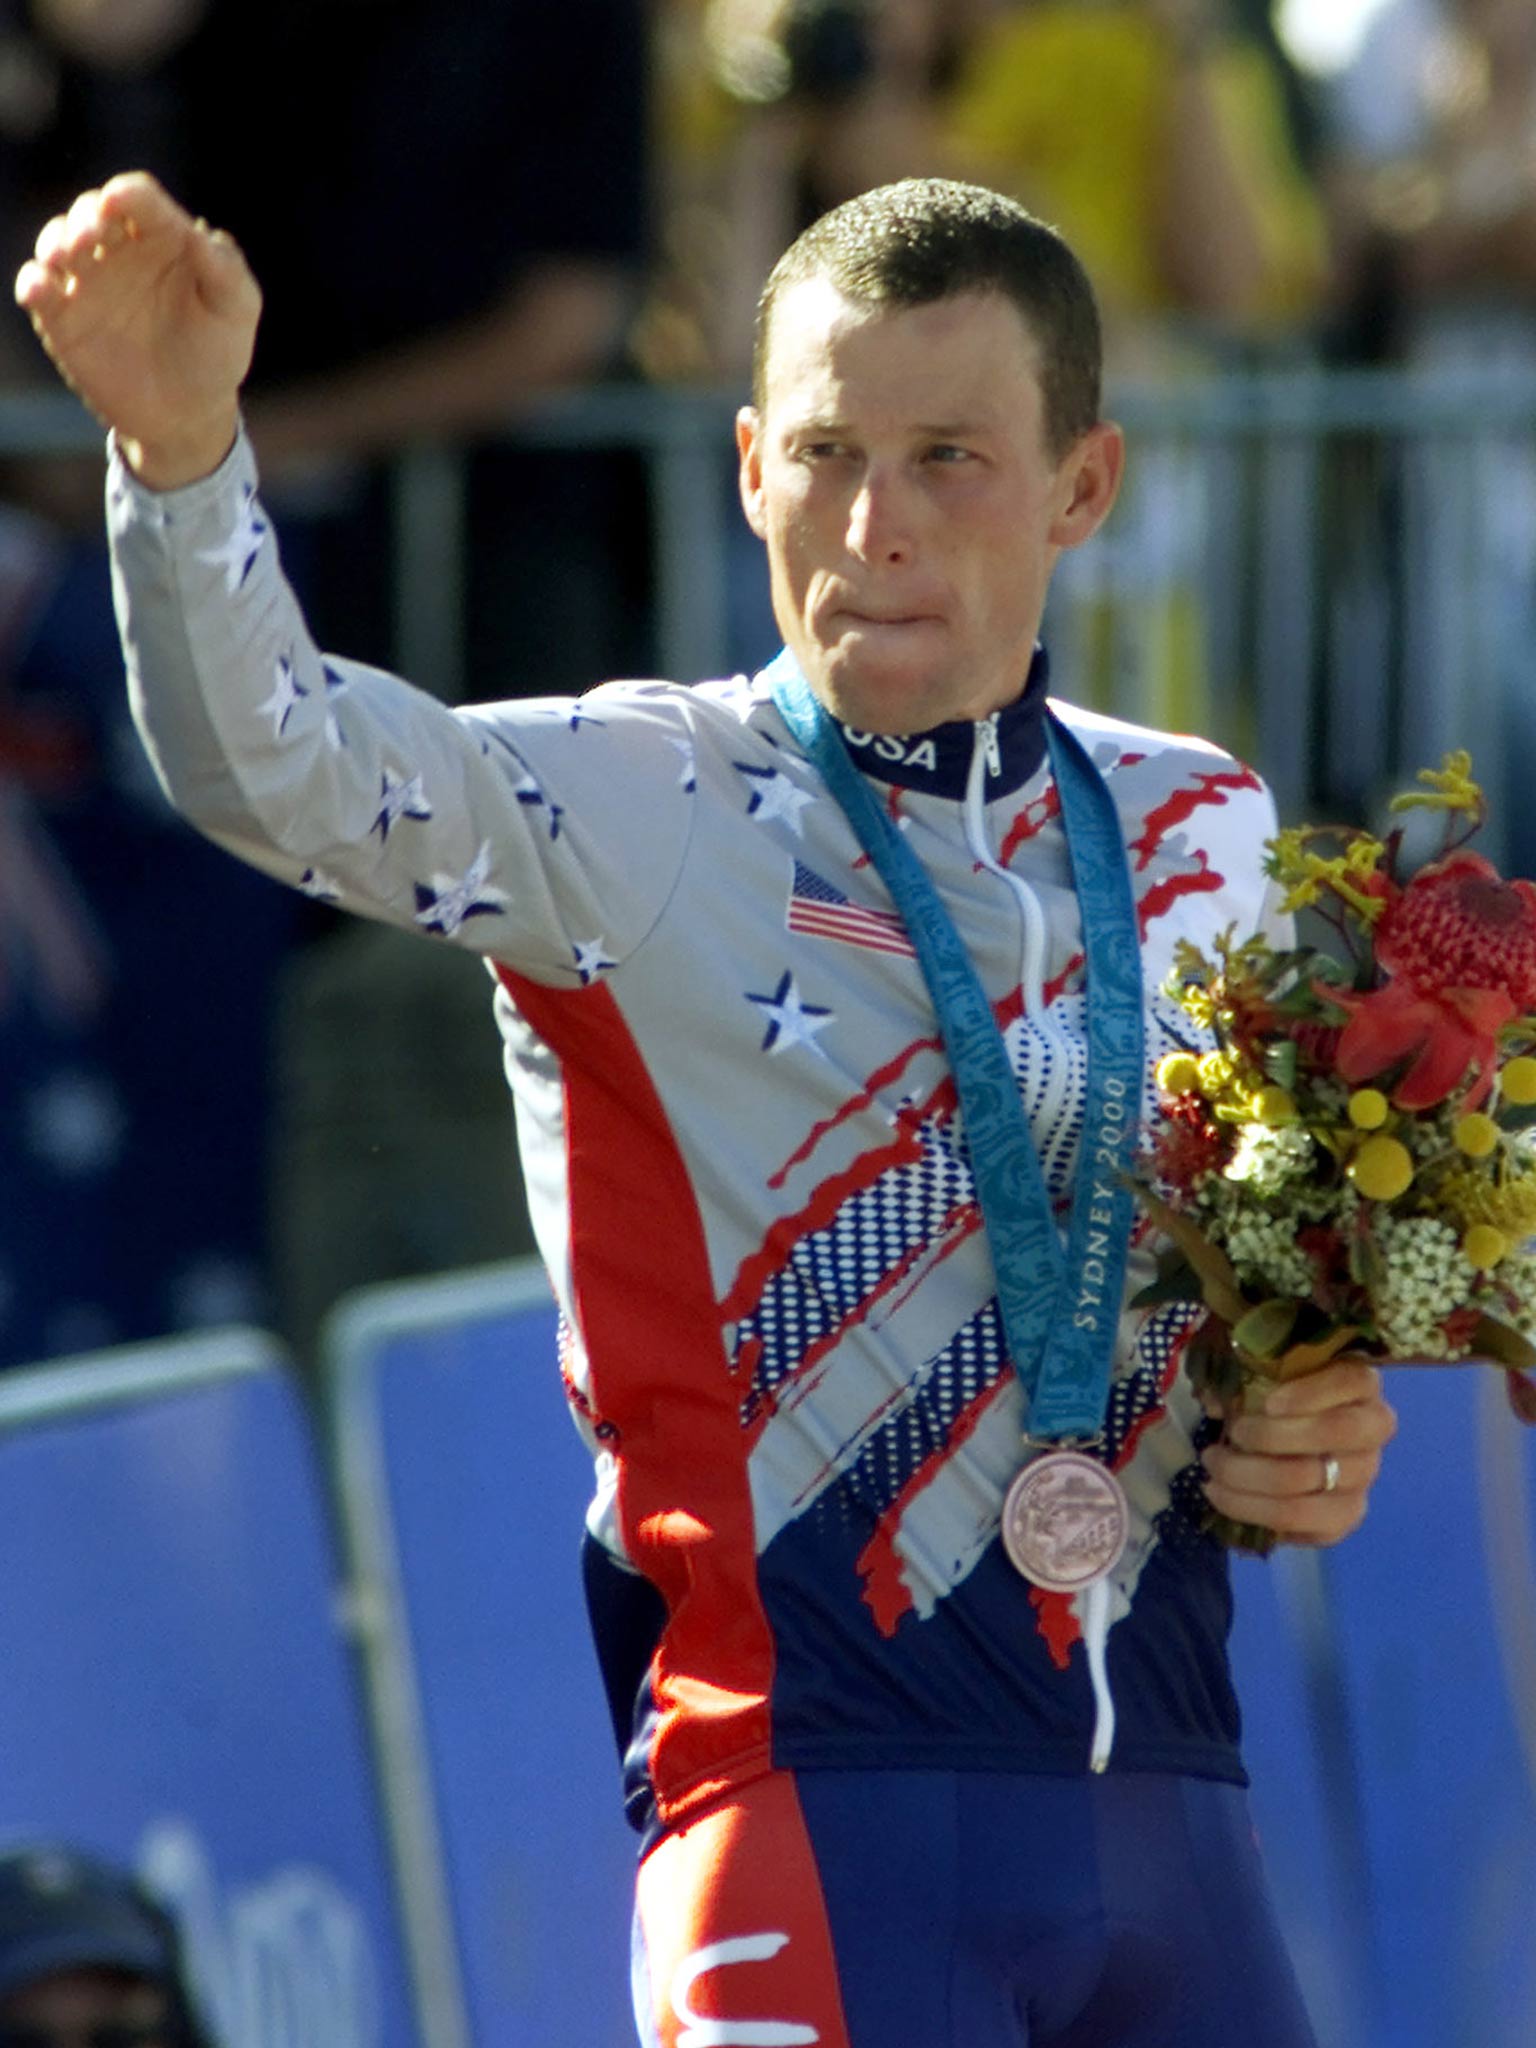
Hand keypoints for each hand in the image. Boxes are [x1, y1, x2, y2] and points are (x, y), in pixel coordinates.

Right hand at [14, 170, 259, 488]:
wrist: (189, 414)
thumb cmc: (217, 351)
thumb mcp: (237, 309)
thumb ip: (225, 270)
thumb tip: (201, 233)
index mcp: (162, 237)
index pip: (140, 201)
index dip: (129, 194)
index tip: (120, 199)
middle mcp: (119, 250)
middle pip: (92, 212)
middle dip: (87, 216)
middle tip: (92, 236)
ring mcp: (88, 281)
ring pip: (58, 241)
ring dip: (56, 241)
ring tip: (64, 258)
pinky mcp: (63, 316)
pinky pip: (37, 287)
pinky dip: (33, 283)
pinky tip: (40, 290)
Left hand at [1200, 1359, 1397, 1546]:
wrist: (1288, 1445)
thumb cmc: (1273, 1396)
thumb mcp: (1260, 1374)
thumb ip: (1243, 1377)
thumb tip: (1217, 1403)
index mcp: (1360, 1382)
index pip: (1350, 1380)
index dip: (1309, 1392)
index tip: (1266, 1403)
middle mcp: (1372, 1429)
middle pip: (1333, 1432)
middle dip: (1270, 1435)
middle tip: (1232, 1434)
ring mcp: (1363, 1476)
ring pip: (1308, 1483)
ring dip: (1248, 1478)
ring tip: (1213, 1467)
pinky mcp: (1345, 1516)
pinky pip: (1301, 1523)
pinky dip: (1253, 1511)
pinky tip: (1224, 1497)